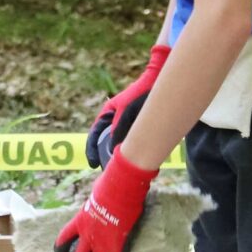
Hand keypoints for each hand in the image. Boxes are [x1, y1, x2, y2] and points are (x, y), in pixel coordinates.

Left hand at [55, 150, 158, 251]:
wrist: (120, 188)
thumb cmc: (109, 185)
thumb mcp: (95, 195)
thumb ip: (95, 204)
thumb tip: (100, 198)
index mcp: (79, 221)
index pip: (64, 238)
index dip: (60, 249)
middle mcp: (88, 235)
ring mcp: (102, 243)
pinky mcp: (117, 247)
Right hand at [87, 43, 171, 167]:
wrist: (159, 81)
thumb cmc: (141, 94)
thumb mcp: (127, 113)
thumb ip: (119, 131)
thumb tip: (115, 151)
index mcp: (108, 113)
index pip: (95, 134)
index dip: (92, 150)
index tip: (94, 164)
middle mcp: (116, 118)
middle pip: (106, 141)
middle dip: (105, 155)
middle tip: (108, 170)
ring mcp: (128, 121)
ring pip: (120, 142)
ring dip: (119, 154)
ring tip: (120, 167)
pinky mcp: (141, 125)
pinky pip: (132, 140)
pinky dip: (131, 149)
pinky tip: (137, 159)